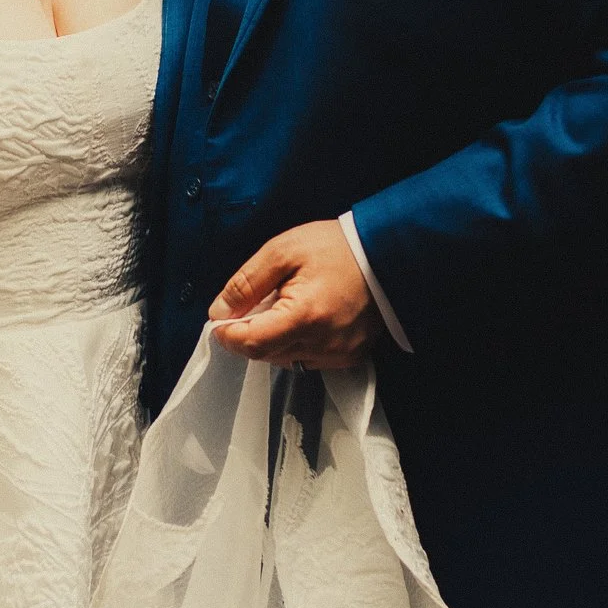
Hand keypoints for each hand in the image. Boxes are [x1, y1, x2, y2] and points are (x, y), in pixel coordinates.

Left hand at [209, 220, 381, 370]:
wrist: (388, 252)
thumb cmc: (335, 247)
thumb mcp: (283, 251)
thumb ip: (246, 283)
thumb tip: (218, 312)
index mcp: (304, 317)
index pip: (251, 343)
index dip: (228, 334)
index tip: (219, 321)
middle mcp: (323, 344)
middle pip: (266, 354)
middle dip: (250, 333)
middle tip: (253, 305)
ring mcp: (340, 354)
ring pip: (286, 359)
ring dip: (273, 339)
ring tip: (283, 307)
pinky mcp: (351, 357)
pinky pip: (309, 359)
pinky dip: (297, 343)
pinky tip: (304, 318)